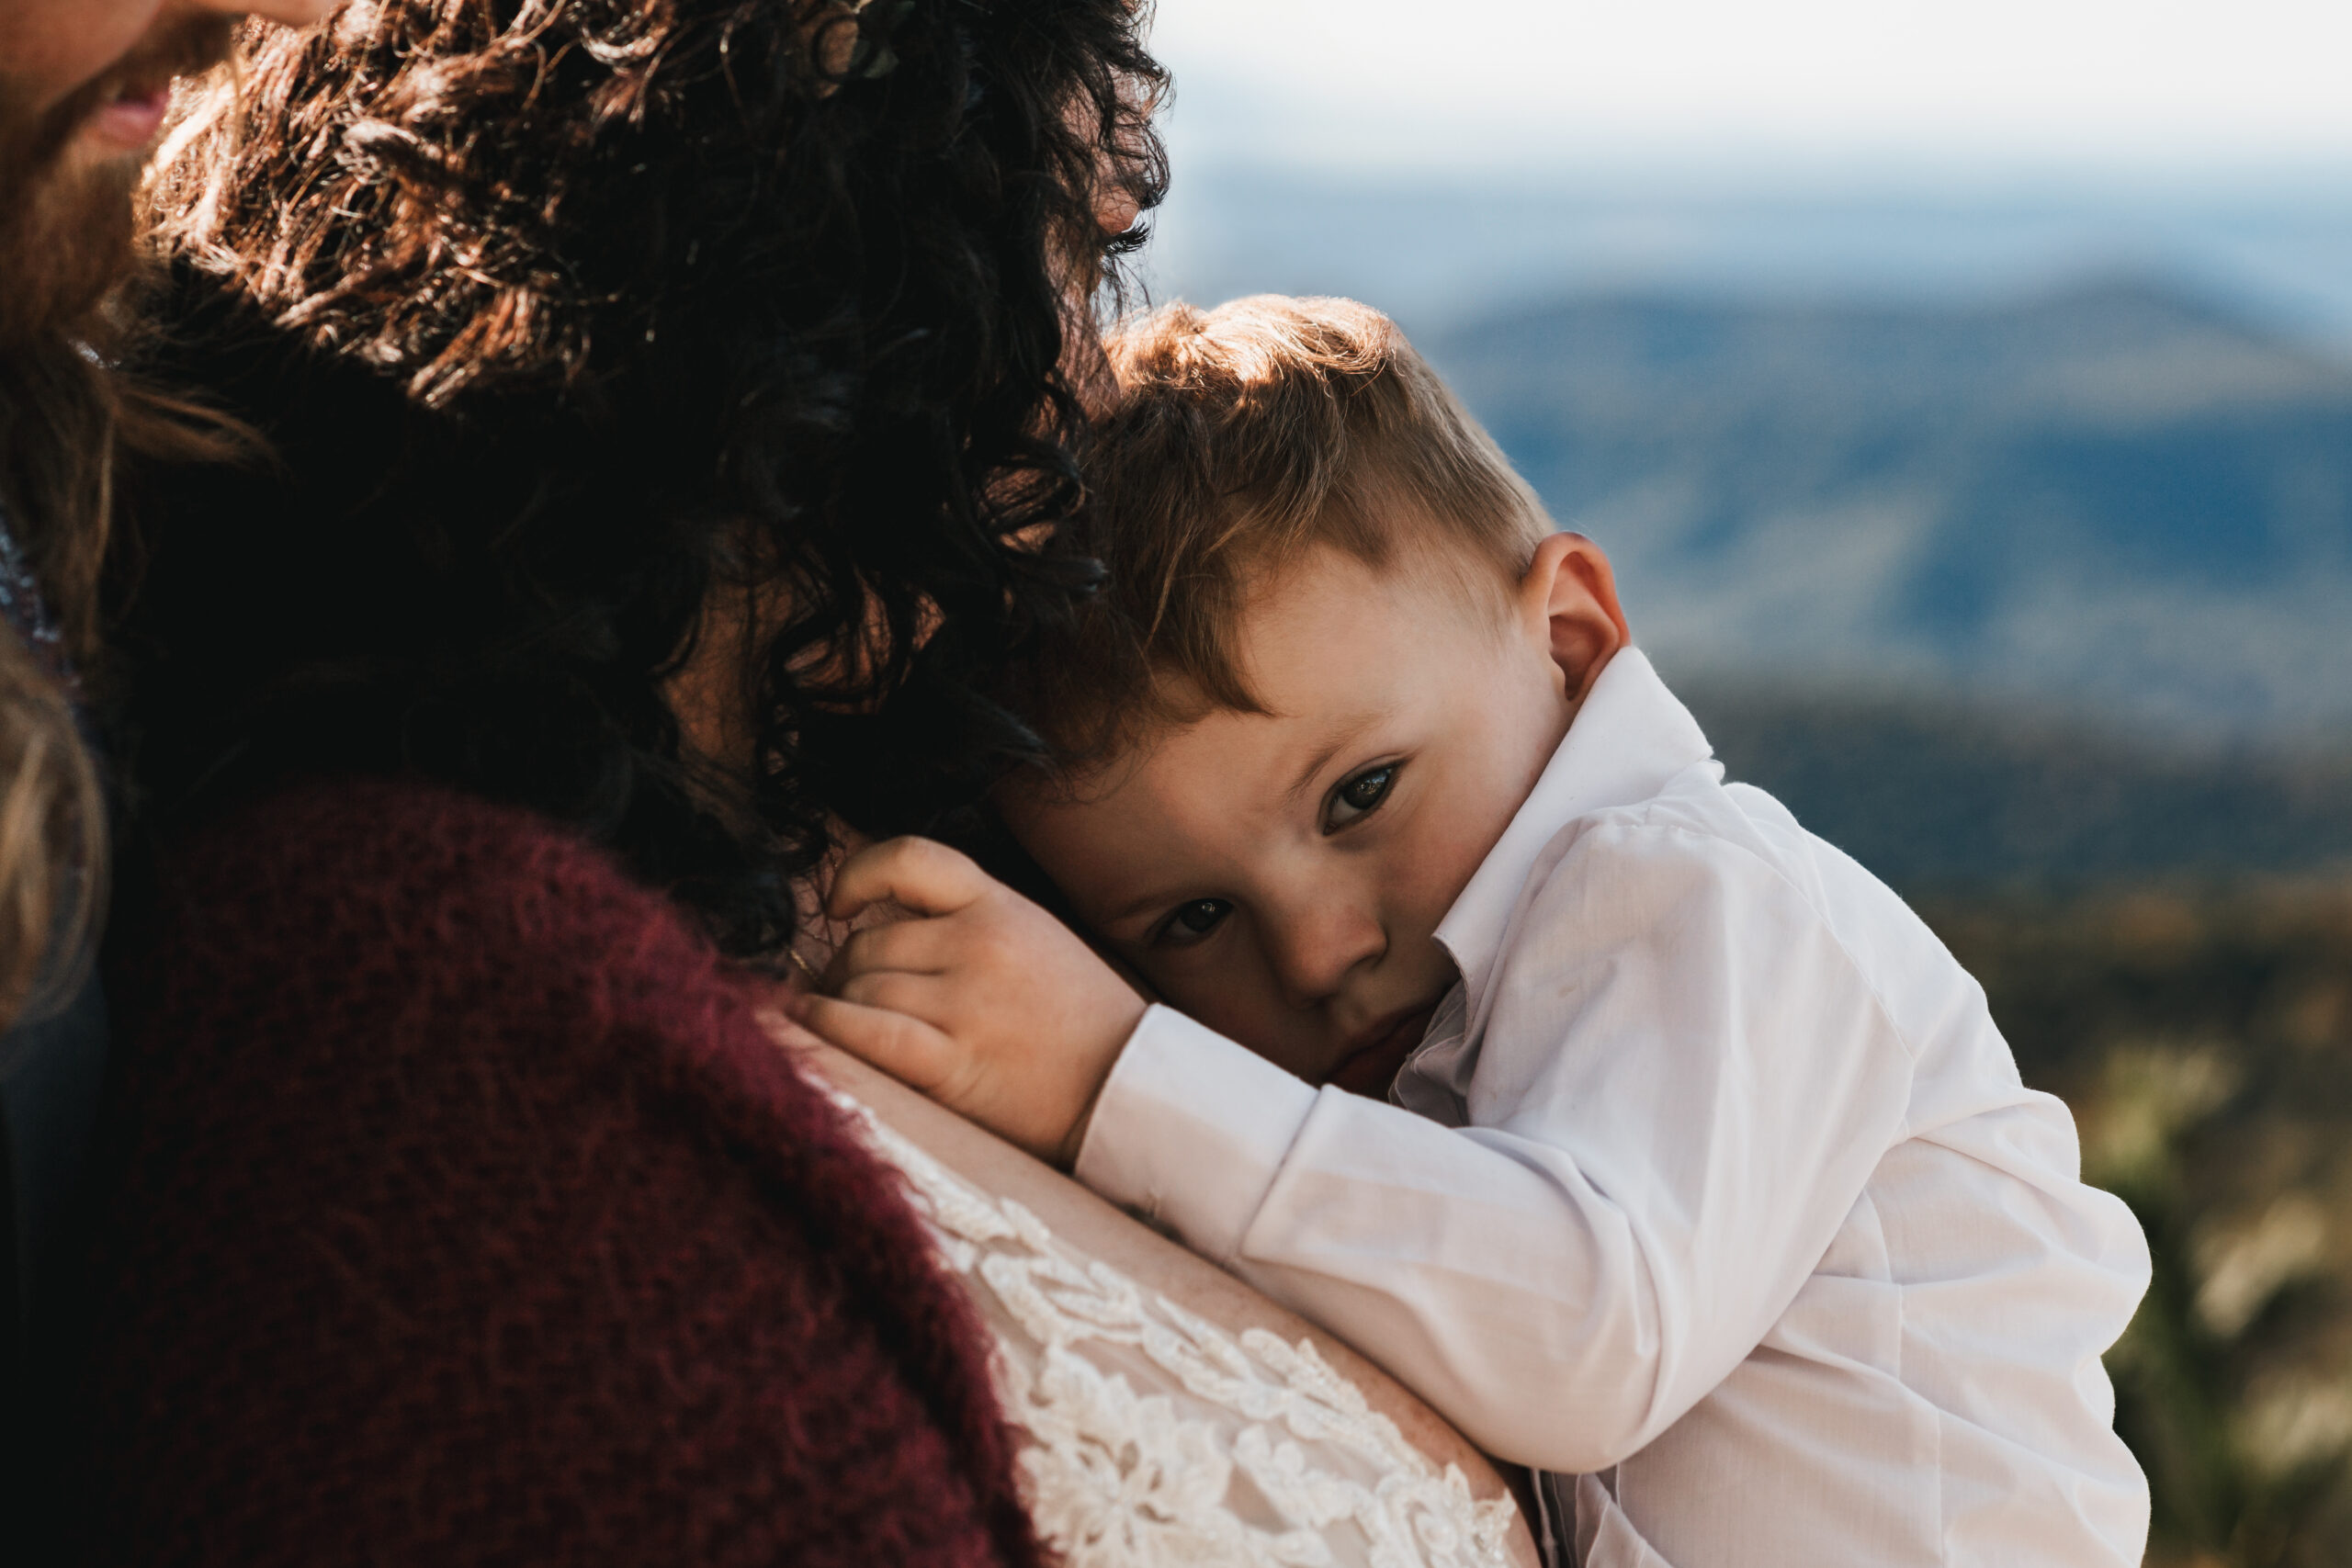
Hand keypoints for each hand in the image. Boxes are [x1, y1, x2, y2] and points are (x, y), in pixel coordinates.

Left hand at [786, 836, 1146, 1166]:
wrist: (1126, 1087)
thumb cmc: (1077, 1020)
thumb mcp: (1033, 937)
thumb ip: (964, 922)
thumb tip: (868, 930)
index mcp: (1000, 906)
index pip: (909, 859)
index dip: (857, 875)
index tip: (839, 905)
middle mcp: (980, 943)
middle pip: (868, 942)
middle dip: (845, 971)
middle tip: (849, 998)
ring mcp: (967, 1002)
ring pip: (859, 988)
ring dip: (837, 1008)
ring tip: (847, 1027)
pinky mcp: (955, 1062)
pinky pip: (866, 1032)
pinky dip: (827, 1028)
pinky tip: (814, 1029)